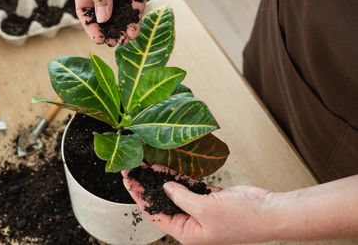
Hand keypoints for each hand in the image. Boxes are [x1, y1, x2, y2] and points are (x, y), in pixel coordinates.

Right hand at [75, 0, 181, 45]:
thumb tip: (101, 18)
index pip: (84, 6)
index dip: (89, 24)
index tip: (97, 38)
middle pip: (100, 14)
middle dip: (105, 30)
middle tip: (110, 43)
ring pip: (117, 16)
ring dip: (119, 30)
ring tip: (123, 42)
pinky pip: (134, 11)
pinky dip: (133, 24)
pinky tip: (133, 33)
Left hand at [122, 165, 276, 244]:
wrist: (270, 211)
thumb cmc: (243, 219)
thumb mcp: (205, 208)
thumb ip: (181, 197)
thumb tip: (165, 187)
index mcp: (188, 234)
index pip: (155, 215)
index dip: (140, 197)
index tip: (128, 181)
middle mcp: (192, 224)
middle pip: (161, 203)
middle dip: (146, 187)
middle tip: (132, 170)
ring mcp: (201, 211)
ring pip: (173, 193)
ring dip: (160, 179)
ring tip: (143, 165)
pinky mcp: (210, 199)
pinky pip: (188, 187)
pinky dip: (177, 177)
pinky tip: (164, 167)